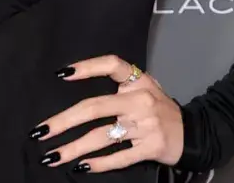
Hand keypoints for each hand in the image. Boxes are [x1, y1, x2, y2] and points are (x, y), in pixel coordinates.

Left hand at [30, 53, 183, 171]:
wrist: (192, 133)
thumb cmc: (159, 110)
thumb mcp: (145, 88)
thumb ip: (120, 86)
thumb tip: (77, 89)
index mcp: (139, 81)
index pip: (112, 65)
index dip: (87, 67)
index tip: (61, 74)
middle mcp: (141, 100)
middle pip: (94, 107)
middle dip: (63, 121)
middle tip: (40, 132)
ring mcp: (146, 125)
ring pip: (101, 137)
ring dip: (73, 148)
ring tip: (51, 157)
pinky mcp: (151, 147)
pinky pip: (119, 157)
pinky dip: (99, 163)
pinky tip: (81, 167)